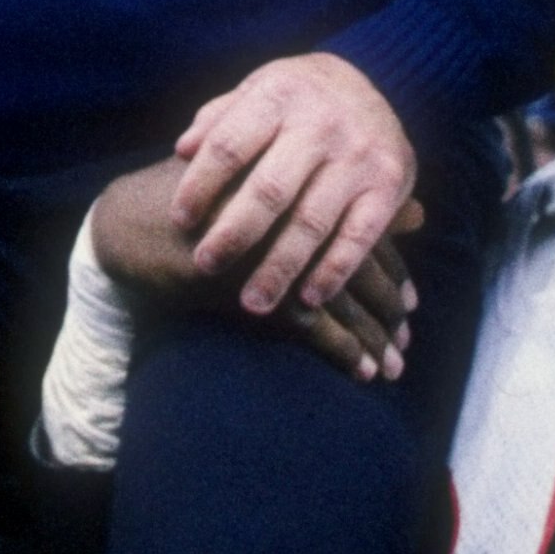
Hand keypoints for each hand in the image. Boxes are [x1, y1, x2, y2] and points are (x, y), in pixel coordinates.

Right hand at [93, 163, 422, 381]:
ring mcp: (280, 253)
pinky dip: (344, 351)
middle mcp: (300, 217)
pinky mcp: (259, 289)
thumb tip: (409, 211)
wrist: (143, 221)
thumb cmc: (204, 196)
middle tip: (406, 338)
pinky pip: (315, 327)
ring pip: (344, 302)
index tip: (411, 300)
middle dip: (390, 309)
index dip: (393, 271)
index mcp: (306, 184)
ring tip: (393, 366)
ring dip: (374, 338)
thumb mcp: (262, 181)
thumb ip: (329, 191)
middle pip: (362, 270)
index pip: (365, 233)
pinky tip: (363, 372)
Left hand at [170, 53, 416, 313]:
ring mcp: (359, 156)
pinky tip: (308, 299)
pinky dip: (334, 271)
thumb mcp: (257, 90)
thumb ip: (219, 118)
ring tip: (252, 303)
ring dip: (280, 268)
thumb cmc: (293, 99)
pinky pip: (359, 237)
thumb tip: (182, 150)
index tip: (180, 221)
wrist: (367, 85)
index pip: (230, 146)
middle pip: (270, 189)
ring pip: (312, 222)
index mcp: (279, 95)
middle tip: (205, 265)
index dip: (200, 185)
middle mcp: (321, 124)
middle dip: (234, 233)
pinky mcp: (390, 185)